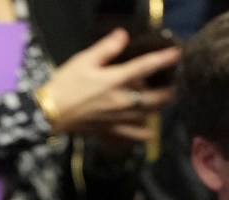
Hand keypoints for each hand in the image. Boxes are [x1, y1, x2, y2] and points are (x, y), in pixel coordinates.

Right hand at [34, 30, 179, 142]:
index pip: (147, 66)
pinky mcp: (113, 131)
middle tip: (174, 82)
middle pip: (157, 97)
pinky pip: (136, 135)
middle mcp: (123, 101)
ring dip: (160, 108)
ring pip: (150, 115)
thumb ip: (107, 48)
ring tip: (163, 100)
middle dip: (170, 89)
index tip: (178, 53)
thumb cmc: (65, 84)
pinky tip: (149, 128)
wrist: (49, 113)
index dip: (165, 59)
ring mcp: (120, 118)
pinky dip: (146, 133)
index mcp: (116, 80)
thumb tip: (123, 35)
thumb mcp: (84, 60)